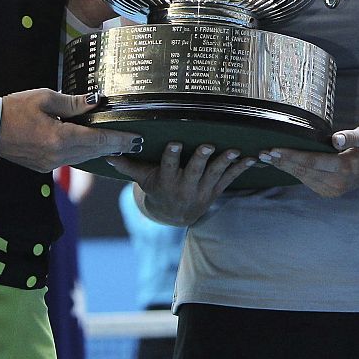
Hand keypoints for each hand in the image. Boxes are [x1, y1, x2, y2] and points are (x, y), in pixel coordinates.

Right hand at [0, 89, 140, 171]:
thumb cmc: (13, 109)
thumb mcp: (44, 98)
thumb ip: (72, 102)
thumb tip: (96, 101)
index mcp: (59, 138)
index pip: (98, 140)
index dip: (119, 139)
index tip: (136, 139)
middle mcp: (57, 155)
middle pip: (94, 152)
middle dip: (116, 147)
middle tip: (135, 143)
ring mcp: (50, 164)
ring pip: (84, 158)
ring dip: (102, 152)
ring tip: (119, 146)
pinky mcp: (43, 166)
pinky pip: (71, 161)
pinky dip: (85, 155)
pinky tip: (93, 148)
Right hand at [110, 143, 256, 225]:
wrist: (174, 215)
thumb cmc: (157, 189)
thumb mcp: (143, 180)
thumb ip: (128, 167)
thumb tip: (106, 154)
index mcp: (167, 181)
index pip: (168, 167)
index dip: (172, 156)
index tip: (175, 143)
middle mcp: (185, 187)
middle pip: (194, 172)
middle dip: (201, 158)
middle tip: (207, 145)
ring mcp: (202, 190)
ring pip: (215, 175)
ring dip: (225, 162)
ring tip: (234, 151)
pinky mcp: (216, 191)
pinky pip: (230, 179)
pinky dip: (241, 169)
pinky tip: (252, 158)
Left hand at [260, 126, 358, 197]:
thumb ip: (351, 136)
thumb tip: (335, 139)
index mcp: (345, 168)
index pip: (312, 161)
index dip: (291, 156)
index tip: (274, 149)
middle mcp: (338, 183)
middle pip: (303, 171)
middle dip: (282, 162)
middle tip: (262, 153)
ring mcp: (333, 190)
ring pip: (303, 178)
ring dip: (285, 168)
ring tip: (267, 158)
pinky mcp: (330, 192)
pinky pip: (308, 181)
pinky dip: (294, 172)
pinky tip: (283, 164)